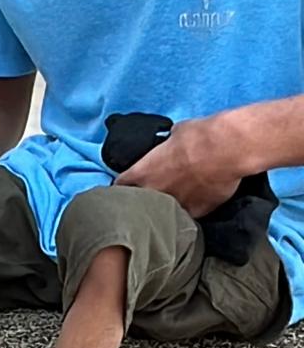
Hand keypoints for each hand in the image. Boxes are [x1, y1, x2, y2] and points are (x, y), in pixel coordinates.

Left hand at [115, 116, 240, 217]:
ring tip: (173, 202)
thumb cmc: (199, 135)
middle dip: (142, 201)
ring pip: (164, 214)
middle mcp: (155, 193)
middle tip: (151, 196)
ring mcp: (175, 206)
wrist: (227, 149)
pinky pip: (189, 216)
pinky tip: (196, 204)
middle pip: (139, 204)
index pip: (121, 185)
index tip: (126, 187)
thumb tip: (172, 141)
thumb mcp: (177, 132)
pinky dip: (191, 210)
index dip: (122, 187)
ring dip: (166, 209)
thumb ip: (168, 142)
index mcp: (143, 172)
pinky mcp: (197, 213)